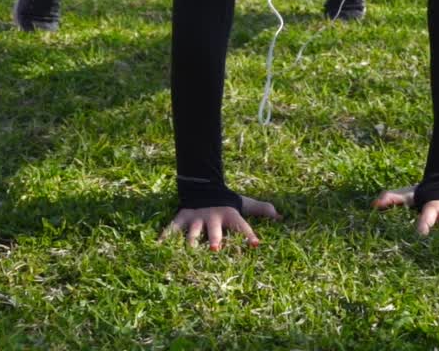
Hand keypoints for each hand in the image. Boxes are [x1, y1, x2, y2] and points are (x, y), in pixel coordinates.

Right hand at [159, 195, 281, 250]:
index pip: (242, 226)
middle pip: (214, 230)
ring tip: (189, 252)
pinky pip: (172, 228)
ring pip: (193, 232)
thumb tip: (281, 216)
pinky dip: (165, 236)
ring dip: (191, 242)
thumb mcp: (243, 204)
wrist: (203, 186)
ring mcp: (196, 218)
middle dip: (215, 239)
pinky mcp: (182, 218)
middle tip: (216, 250)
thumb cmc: (227, 202)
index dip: (249, 235)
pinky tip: (158, 245)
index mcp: (229, 216)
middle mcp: (212, 218)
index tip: (256, 245)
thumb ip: (261, 210)